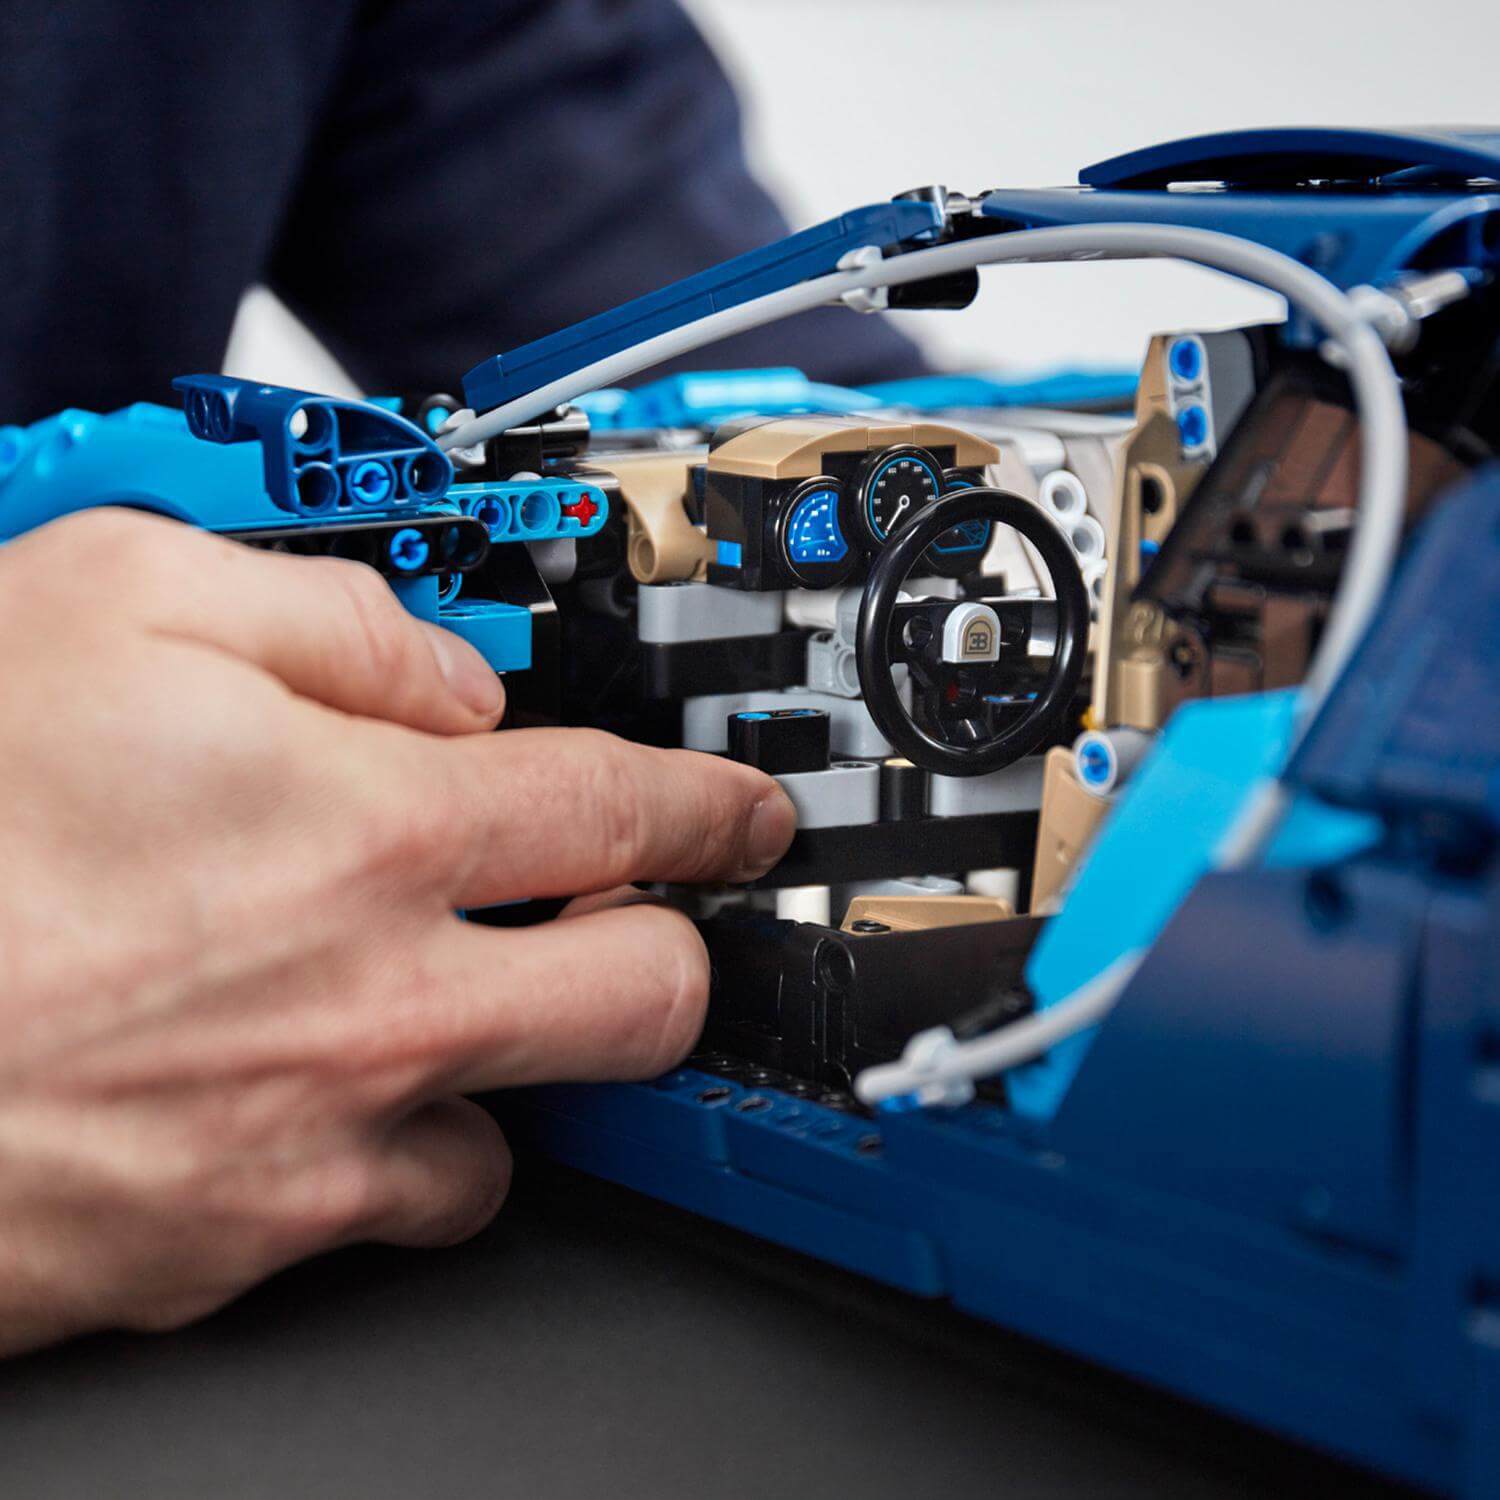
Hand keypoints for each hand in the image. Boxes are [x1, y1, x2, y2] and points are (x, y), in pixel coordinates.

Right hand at [0, 510, 795, 1353]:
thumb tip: (447, 677)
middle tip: (623, 911)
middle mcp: (375, 995)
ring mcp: (318, 1136)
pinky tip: (309, 1080)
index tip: (745, 818)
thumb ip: (328, 617)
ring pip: (527, 1119)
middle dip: (665, 947)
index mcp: (368, 827)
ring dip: (509, 1051)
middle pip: (645, 994)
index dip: (712, 806)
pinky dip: (391, 1144)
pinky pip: (396, 1203)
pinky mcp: (243, 1242)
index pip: (629, 810)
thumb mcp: (117, 597)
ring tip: (421, 992)